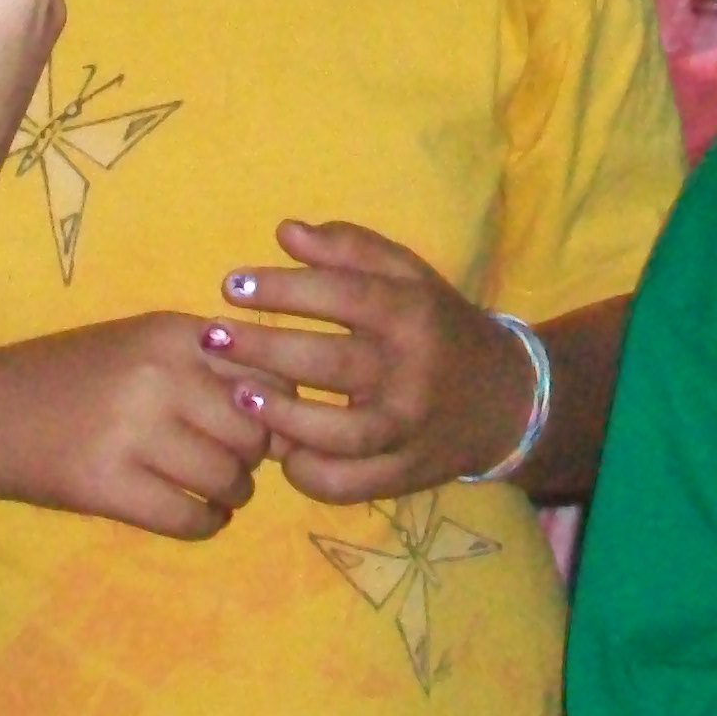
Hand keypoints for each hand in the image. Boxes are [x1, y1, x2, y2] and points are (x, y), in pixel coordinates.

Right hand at [0, 313, 281, 540]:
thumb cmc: (75, 378)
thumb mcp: (143, 345)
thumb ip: (212, 365)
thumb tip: (292, 412)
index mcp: (174, 334)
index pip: (268, 376)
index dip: (275, 409)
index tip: (258, 427)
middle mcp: (159, 376)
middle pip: (254, 432)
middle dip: (252, 457)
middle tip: (232, 465)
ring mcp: (132, 432)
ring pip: (228, 478)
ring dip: (232, 494)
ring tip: (213, 492)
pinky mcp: (108, 486)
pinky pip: (190, 518)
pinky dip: (204, 525)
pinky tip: (194, 516)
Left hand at [212, 221, 534, 501]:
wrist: (505, 400)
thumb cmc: (439, 327)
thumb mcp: (409, 276)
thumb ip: (350, 249)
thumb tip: (284, 232)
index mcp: (413, 314)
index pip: (345, 295)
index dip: (285, 288)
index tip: (232, 284)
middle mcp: (413, 372)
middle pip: (332, 363)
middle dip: (264, 349)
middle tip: (211, 337)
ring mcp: (409, 429)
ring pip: (340, 434)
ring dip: (283, 417)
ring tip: (238, 395)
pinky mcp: (404, 474)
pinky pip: (348, 484)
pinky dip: (308, 473)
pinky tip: (282, 450)